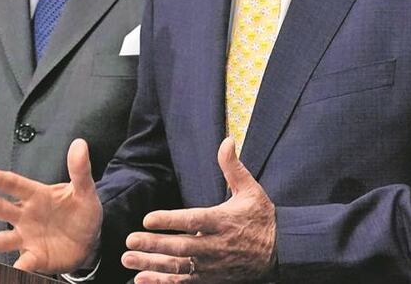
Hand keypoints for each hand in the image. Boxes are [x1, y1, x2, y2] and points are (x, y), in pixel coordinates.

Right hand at [0, 138, 101, 273]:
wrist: (90, 240)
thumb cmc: (80, 211)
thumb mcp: (84, 190)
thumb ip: (80, 170)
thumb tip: (80, 143)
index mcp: (35, 195)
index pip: (14, 185)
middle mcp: (25, 216)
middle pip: (2, 209)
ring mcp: (28, 237)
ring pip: (6, 239)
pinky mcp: (35, 257)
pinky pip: (25, 262)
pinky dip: (20, 266)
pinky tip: (17, 268)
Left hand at [122, 138, 276, 282]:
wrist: (282, 250)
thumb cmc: (262, 217)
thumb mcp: (251, 189)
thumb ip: (233, 167)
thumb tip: (226, 141)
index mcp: (224, 221)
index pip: (193, 220)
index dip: (170, 220)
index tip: (148, 219)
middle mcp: (217, 245)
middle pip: (182, 247)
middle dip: (154, 245)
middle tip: (130, 241)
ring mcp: (214, 265)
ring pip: (179, 268)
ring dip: (152, 265)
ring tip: (129, 260)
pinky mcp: (212, 278)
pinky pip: (185, 283)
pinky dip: (163, 283)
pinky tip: (142, 279)